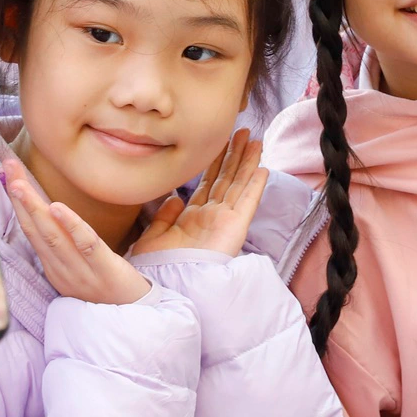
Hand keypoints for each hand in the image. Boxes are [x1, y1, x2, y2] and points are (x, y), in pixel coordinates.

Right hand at [2, 167, 151, 305]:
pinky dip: (71, 226)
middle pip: (35, 229)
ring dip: (34, 208)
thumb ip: (64, 243)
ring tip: (21, 185)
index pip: (30, 230)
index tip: (8, 172)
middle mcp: (61, 270)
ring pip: (52, 237)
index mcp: (54, 267)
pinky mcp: (105, 270)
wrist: (136, 319)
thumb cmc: (107, 288)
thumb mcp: (78, 267)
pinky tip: (58, 207)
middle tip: (7, 167)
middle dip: (19, 197)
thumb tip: (51, 212)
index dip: (17, 201)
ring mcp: (81, 272)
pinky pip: (86, 245)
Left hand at [130, 130, 268, 258]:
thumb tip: (175, 197)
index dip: (216, 161)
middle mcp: (211, 216)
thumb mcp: (153, 237)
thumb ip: (163, 216)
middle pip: (227, 179)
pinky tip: (263, 169)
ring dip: (248, 162)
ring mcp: (224, 221)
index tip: (222, 141)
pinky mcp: (235, 228)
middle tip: (244, 132)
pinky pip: (247, 203)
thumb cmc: (159, 267)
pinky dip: (255, 186)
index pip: (208, 183)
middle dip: (235, 155)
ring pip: (238, 185)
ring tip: (255, 141)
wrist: (169, 285)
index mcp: (192, 218)